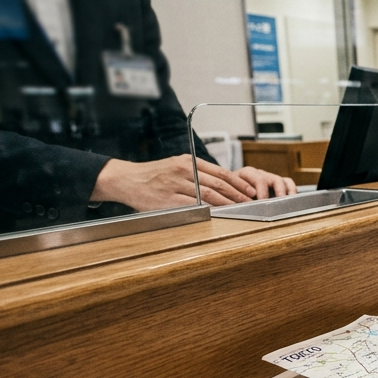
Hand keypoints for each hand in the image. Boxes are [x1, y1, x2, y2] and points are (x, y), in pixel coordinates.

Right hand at [91, 156, 293, 209]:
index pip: (221, 173)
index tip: (251, 191)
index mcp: (189, 162)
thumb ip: (198, 173)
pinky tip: (218, 215)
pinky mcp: (168, 200)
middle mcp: (184, 171)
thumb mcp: (177, 165)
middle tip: (251, 203)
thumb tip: (223, 183)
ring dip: (227, 204)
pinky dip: (208, 211)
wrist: (127, 179)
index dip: (239, 183)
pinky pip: (192, 206)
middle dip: (238, 195)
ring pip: (208, 196)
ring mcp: (176, 186)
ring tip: (239, 210)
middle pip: (218, 185)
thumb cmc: (154, 174)